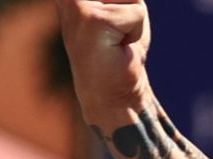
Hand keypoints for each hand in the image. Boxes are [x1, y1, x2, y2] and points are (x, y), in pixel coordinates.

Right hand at [58, 0, 156, 133]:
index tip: (111, 27)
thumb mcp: (124, 7)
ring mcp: (76, 5)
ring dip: (134, 18)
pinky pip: (136, 14)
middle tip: (118, 31)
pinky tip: (118, 47)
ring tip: (118, 38)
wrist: (113, 96)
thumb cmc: (120, 50)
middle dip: (130, 8)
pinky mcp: (91, 20)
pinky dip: (136, 33)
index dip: (122, 2)